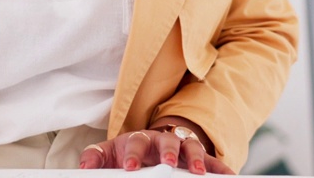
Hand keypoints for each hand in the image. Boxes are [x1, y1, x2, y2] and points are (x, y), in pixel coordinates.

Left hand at [78, 129, 232, 173]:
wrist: (150, 144)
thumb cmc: (128, 151)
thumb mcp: (109, 153)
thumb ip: (95, 158)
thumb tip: (83, 168)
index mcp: (139, 139)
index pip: (135, 143)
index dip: (133, 155)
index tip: (130, 167)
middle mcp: (162, 141)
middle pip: (167, 142)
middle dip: (168, 153)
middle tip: (168, 164)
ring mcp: (182, 148)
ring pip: (191, 148)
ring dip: (196, 159)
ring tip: (199, 173)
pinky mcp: (198, 158)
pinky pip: (213, 162)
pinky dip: (221, 169)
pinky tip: (230, 177)